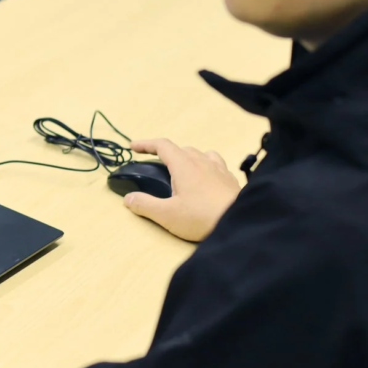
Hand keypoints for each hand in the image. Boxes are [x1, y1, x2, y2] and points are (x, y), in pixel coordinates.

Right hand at [122, 138, 241, 242]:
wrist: (239, 223)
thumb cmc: (201, 217)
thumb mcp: (167, 215)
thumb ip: (145, 205)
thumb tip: (128, 198)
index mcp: (183, 165)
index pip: (162, 145)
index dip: (145, 144)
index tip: (133, 147)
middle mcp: (201, 161)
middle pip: (181, 149)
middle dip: (166, 155)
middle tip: (157, 169)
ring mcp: (219, 169)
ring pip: (200, 154)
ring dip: (188, 158)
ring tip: (183, 173)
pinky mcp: (230, 180)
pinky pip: (215, 164)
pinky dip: (205, 167)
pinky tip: (206, 181)